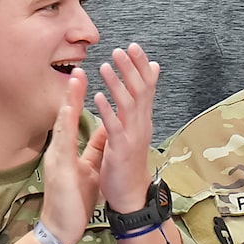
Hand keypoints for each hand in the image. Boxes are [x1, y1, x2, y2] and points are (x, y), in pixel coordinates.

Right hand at [40, 67, 105, 243]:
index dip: (81, 98)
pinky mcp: (58, 169)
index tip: (87, 76)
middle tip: (79, 68)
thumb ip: (96, 147)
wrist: (62, 227)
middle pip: (66, 116)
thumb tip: (107, 129)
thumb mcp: (89, 168)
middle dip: (72, 93)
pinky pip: (62, 145)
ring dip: (68, 102)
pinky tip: (68, 111)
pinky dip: (66, 127)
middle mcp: (60, 149)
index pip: (75, 118)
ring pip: (62, 125)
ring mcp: (57, 158)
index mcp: (68, 149)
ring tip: (74, 81)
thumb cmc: (74, 199)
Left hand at [94, 45, 159, 215]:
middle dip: (131, 69)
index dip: (141, 67)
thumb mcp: (135, 132)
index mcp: (142, 120)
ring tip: (106, 66)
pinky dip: (107, 111)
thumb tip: (139, 94)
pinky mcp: (121, 150)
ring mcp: (132, 137)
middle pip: (140, 91)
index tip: (134, 47)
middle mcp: (141, 125)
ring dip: (117, 84)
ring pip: (128, 105)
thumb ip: (137, 110)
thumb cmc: (129, 164)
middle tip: (122, 49)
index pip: (146, 87)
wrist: (131, 196)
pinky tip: (97, 97)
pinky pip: (114, 127)